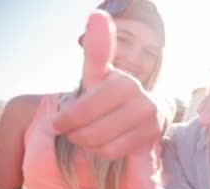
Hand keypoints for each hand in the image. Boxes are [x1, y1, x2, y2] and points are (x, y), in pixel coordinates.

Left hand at [52, 10, 164, 188]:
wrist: (144, 113)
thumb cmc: (111, 94)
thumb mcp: (99, 74)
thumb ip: (97, 49)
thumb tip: (97, 14)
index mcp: (125, 83)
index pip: (86, 107)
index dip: (69, 117)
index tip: (57, 124)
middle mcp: (142, 101)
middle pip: (92, 130)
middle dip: (76, 133)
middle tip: (71, 131)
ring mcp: (150, 122)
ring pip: (104, 144)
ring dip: (89, 143)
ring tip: (86, 136)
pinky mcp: (152, 139)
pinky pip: (116, 153)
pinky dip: (104, 151)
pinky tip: (103, 143)